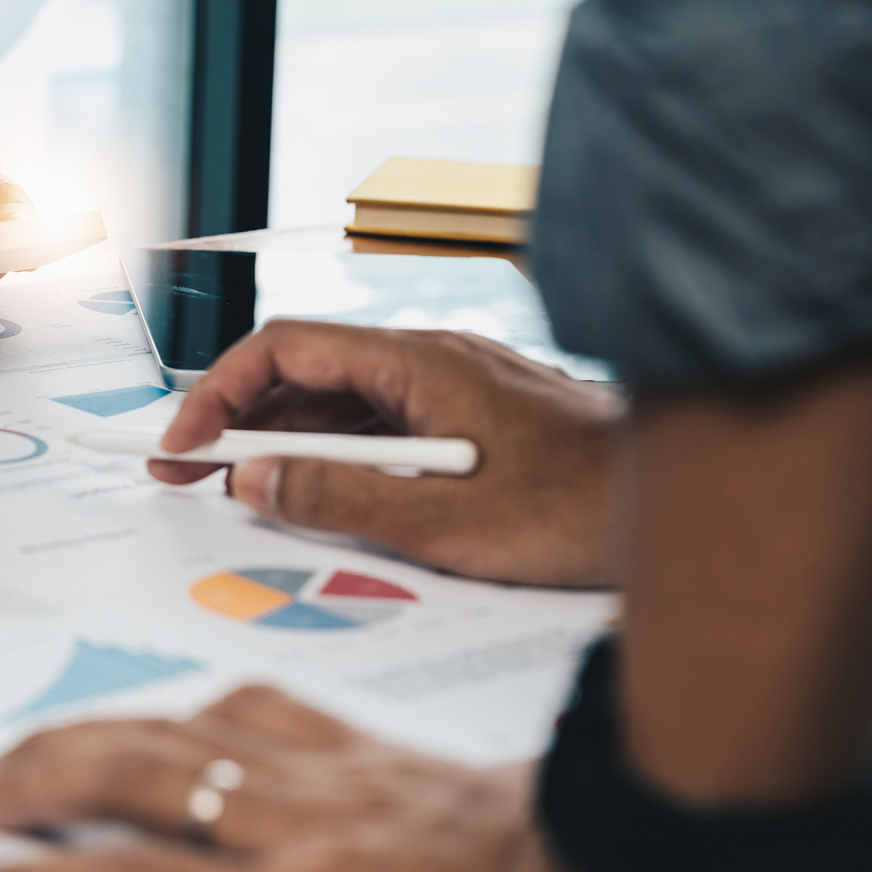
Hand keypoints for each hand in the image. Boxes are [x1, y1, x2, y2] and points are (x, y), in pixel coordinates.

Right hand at [154, 322, 623, 586]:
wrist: (690, 507)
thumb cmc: (581, 512)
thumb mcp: (444, 523)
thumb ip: (338, 498)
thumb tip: (250, 481)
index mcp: (419, 362)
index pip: (286, 348)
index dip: (218, 392)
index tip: (182, 446)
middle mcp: (431, 358)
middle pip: (305, 372)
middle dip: (235, 420)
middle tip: (181, 474)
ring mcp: (454, 385)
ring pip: (341, 401)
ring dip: (283, 442)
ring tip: (238, 494)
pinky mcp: (473, 416)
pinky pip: (380, 423)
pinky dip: (334, 453)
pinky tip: (320, 497)